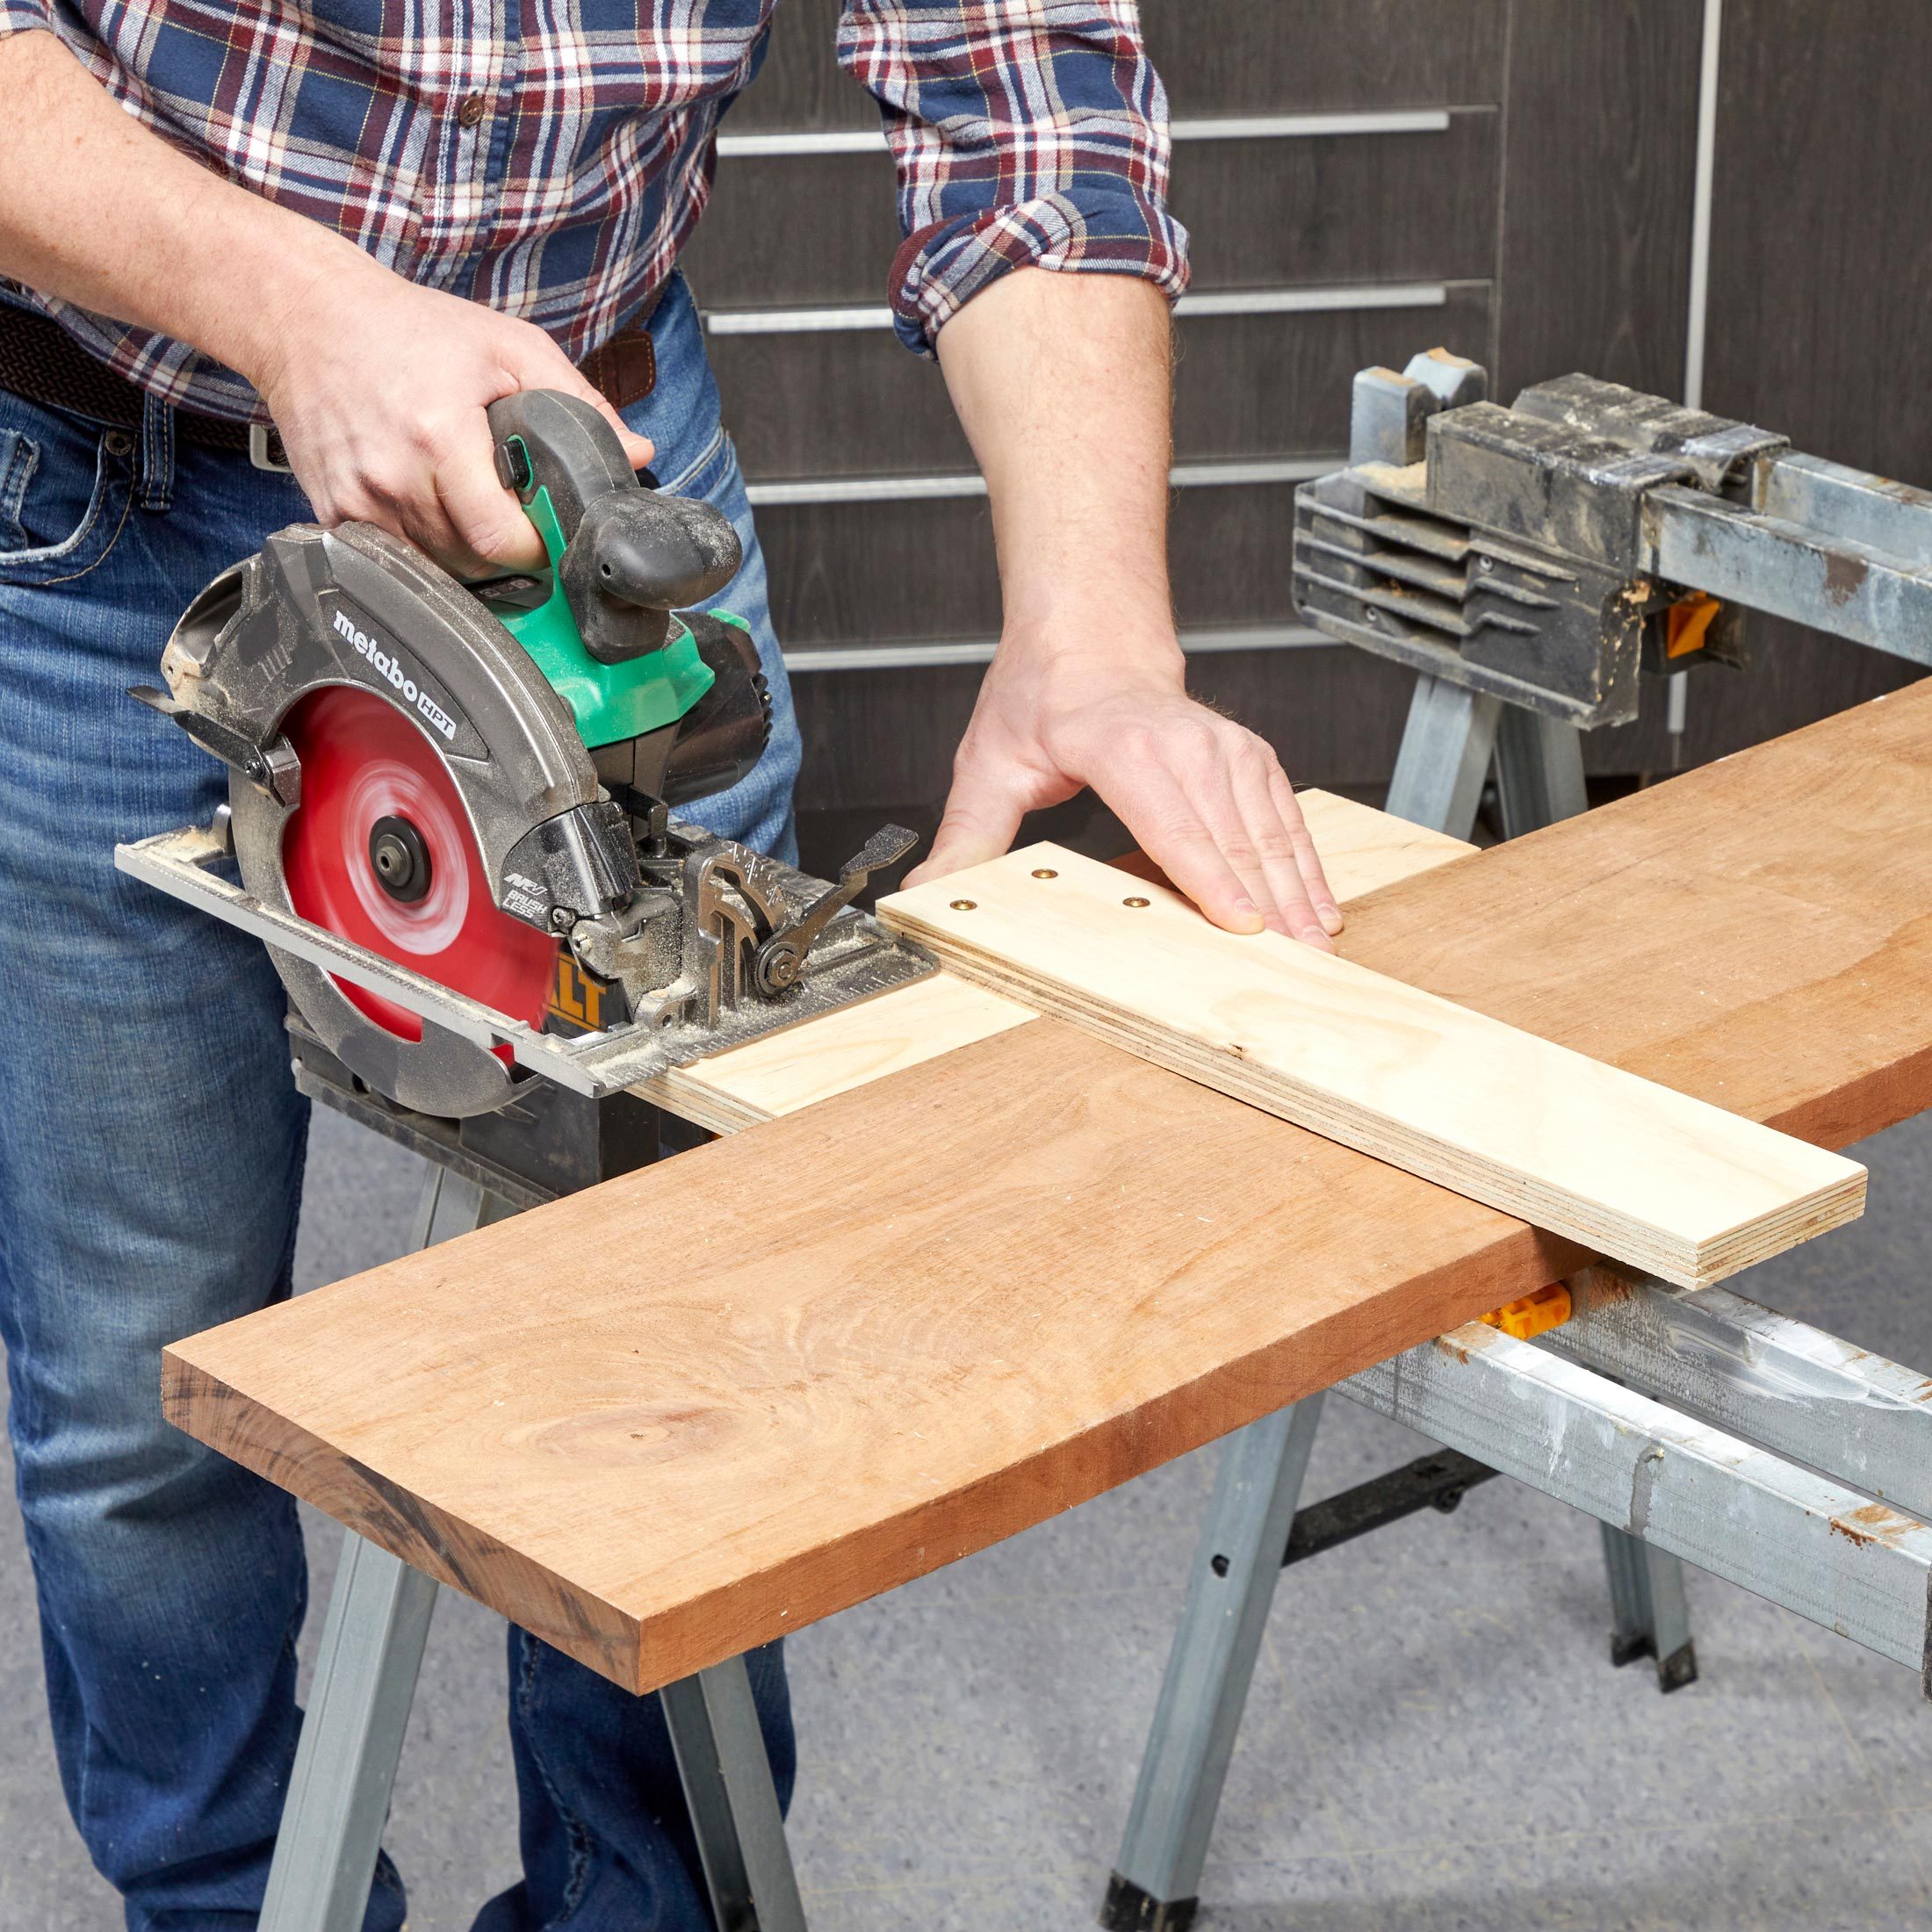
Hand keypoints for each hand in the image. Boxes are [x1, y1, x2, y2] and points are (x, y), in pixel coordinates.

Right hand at [246, 255, 652, 576]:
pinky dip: (420, 544)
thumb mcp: (508, 346)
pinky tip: (428, 506)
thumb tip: (638, 451)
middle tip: (515, 515)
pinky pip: (393, 556)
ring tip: (471, 504)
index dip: (536, 547)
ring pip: (434, 566)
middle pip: (471, 562)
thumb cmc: (411, 328)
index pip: (501, 539)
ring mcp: (356, 500)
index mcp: (439, 436)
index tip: (548, 532)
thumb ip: (579, 400)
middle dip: (505, 549)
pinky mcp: (331, 512)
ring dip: (463, 550)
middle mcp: (393, 477)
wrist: (307, 317)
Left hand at [905, 623, 1343, 948]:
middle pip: (1233, 837)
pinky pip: (1284, 816)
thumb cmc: (1043, 697)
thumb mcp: (989, 762)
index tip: (1242, 924)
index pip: (1174, 824)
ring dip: (1298, 891)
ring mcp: (1223, 747)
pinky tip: (1319, 905)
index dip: (1211, 878)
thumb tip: (927, 891)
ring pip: (1269, 830)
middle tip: (1295, 964)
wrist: (1092, 638)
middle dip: (1270, 904)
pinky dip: (1306, 863)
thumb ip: (966, 837)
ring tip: (1318, 948)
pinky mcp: (1248, 755)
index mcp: (1121, 746)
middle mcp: (1184, 744)